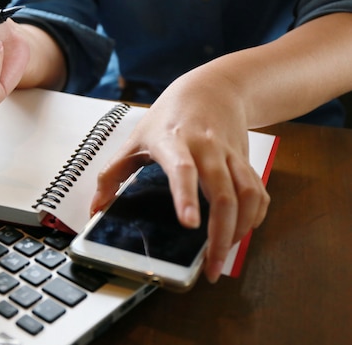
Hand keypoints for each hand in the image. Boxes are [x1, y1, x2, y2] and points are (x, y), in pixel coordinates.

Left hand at [90, 69, 269, 282]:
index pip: (182, 169)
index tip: (190, 224)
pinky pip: (259, 193)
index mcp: (173, 141)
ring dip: (241, 230)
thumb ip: (112, 174)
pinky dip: (255, 217)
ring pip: (247, 195)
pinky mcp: (246, 161)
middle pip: (223, 193)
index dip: (186, 196)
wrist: (211, 89)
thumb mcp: (134, 139)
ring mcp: (230, 155)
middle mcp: (206, 148)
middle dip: (221, 234)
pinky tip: (241, 232)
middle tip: (211, 266)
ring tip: (224, 255)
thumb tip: (96, 209)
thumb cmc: (168, 116)